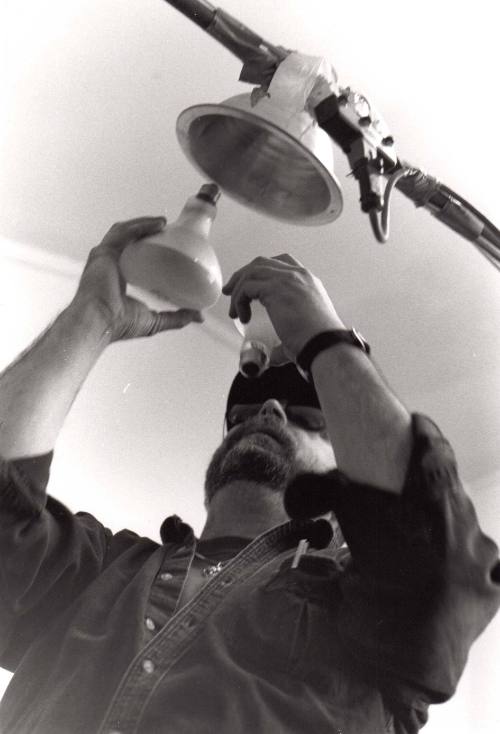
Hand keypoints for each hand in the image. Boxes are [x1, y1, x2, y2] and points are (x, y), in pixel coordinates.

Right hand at [73, 216, 203, 341]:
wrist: (99, 323)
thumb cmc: (120, 325)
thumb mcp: (155, 320)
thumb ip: (177, 318)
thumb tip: (200, 317)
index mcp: (120, 277)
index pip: (135, 255)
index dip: (151, 247)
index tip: (170, 243)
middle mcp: (111, 264)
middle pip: (131, 240)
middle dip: (148, 231)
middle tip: (169, 230)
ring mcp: (105, 256)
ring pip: (126, 232)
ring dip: (146, 224)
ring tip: (164, 222)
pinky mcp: (103, 252)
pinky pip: (123, 232)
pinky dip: (140, 225)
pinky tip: (157, 223)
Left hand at [222, 254, 343, 359]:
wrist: (324, 345)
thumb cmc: (317, 344)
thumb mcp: (302, 332)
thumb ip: (285, 341)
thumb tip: (272, 356)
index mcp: (308, 281)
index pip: (282, 262)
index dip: (261, 270)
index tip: (249, 284)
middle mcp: (299, 275)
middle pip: (262, 262)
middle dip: (243, 275)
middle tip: (231, 291)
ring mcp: (287, 279)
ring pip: (252, 272)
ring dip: (238, 289)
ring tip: (233, 310)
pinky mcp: (276, 289)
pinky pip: (247, 287)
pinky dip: (240, 300)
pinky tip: (241, 316)